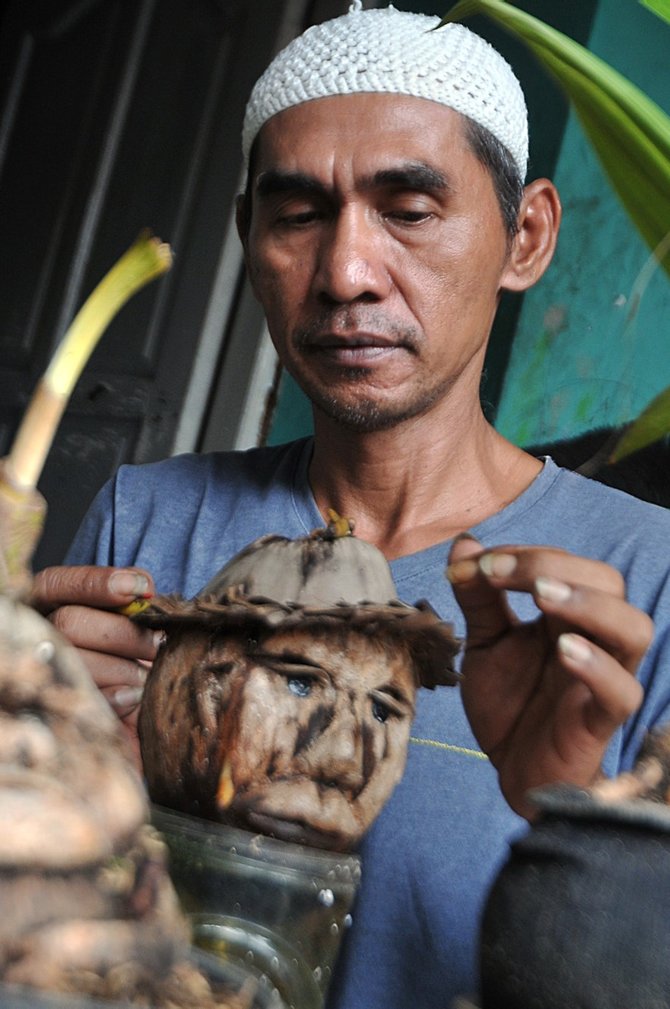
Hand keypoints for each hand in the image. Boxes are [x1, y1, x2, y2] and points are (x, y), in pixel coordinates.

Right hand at [30, 565, 160, 765]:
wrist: (139, 714)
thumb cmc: (132, 657)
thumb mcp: (134, 625)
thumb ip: (133, 602)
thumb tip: (143, 589)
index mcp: (50, 607)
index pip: (59, 584)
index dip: (97, 582)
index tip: (143, 588)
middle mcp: (38, 636)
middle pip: (70, 621)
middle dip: (124, 632)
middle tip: (159, 643)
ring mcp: (44, 675)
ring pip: (78, 660)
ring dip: (124, 668)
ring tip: (149, 676)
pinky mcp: (58, 713)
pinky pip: (85, 701)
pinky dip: (117, 697)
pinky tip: (136, 696)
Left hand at [447, 537, 652, 818]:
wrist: (514, 772)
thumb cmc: (509, 703)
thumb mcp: (485, 644)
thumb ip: (478, 599)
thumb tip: (463, 543)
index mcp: (567, 615)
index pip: (565, 563)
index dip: (521, 554)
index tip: (473, 564)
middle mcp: (593, 638)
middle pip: (607, 582)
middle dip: (552, 565)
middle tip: (500, 573)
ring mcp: (602, 679)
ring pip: (633, 628)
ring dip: (589, 604)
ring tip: (541, 595)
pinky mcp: (599, 721)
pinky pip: (622, 691)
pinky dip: (598, 667)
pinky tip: (564, 650)